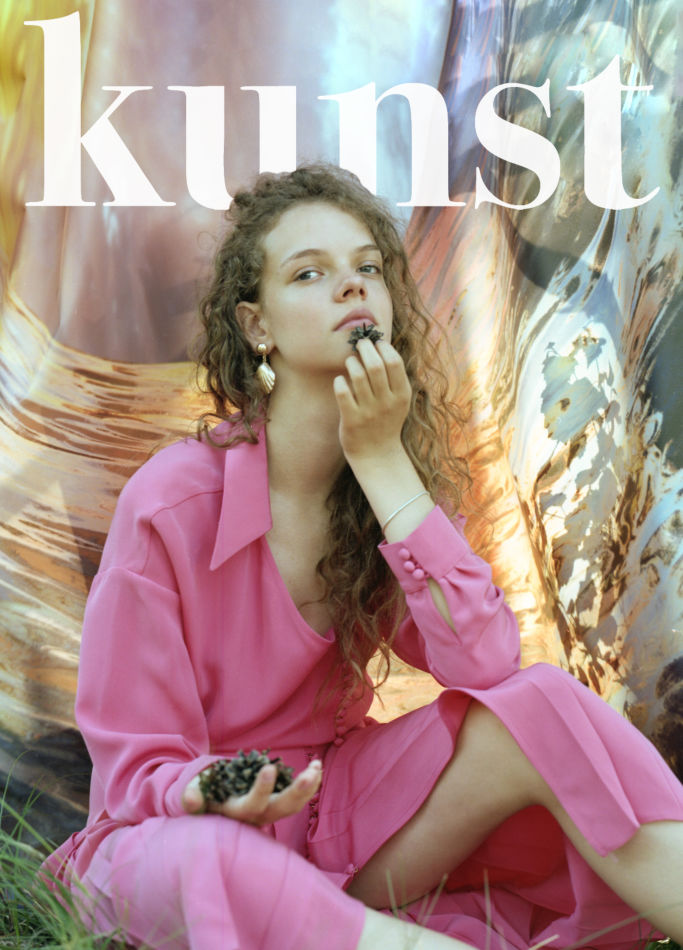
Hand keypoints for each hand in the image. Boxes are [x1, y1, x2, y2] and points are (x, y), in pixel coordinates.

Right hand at [181, 759, 321, 826]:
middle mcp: (257, 816)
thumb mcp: (194, 793)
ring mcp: (270, 811)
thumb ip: (191, 795)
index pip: (252, 805)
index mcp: (237, 813)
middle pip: (281, 809)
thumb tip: (190, 798)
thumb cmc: (204, 794)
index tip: (269, 768)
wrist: (214, 802)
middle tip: (310, 773)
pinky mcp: (278, 803)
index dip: (262, 789)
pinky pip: (299, 799)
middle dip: (297, 793)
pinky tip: (317, 767)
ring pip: (293, 806)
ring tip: (317, 767)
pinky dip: (310, 784)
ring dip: (308, 788)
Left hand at [333, 339, 411, 464]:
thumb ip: (394, 377)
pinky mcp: (351, 420)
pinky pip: (342, 392)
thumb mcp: (399, 401)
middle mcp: (386, 402)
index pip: (394, 362)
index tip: (376, 342)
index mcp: (401, 395)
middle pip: (375, 365)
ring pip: (357, 375)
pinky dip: (339, 381)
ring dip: (352, 362)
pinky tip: (340, 380)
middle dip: (365, 348)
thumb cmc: (386, 421)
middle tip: (360, 344)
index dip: (383, 346)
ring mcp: (369, 411)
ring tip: (351, 362)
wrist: (377, 455)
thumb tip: (380, 345)